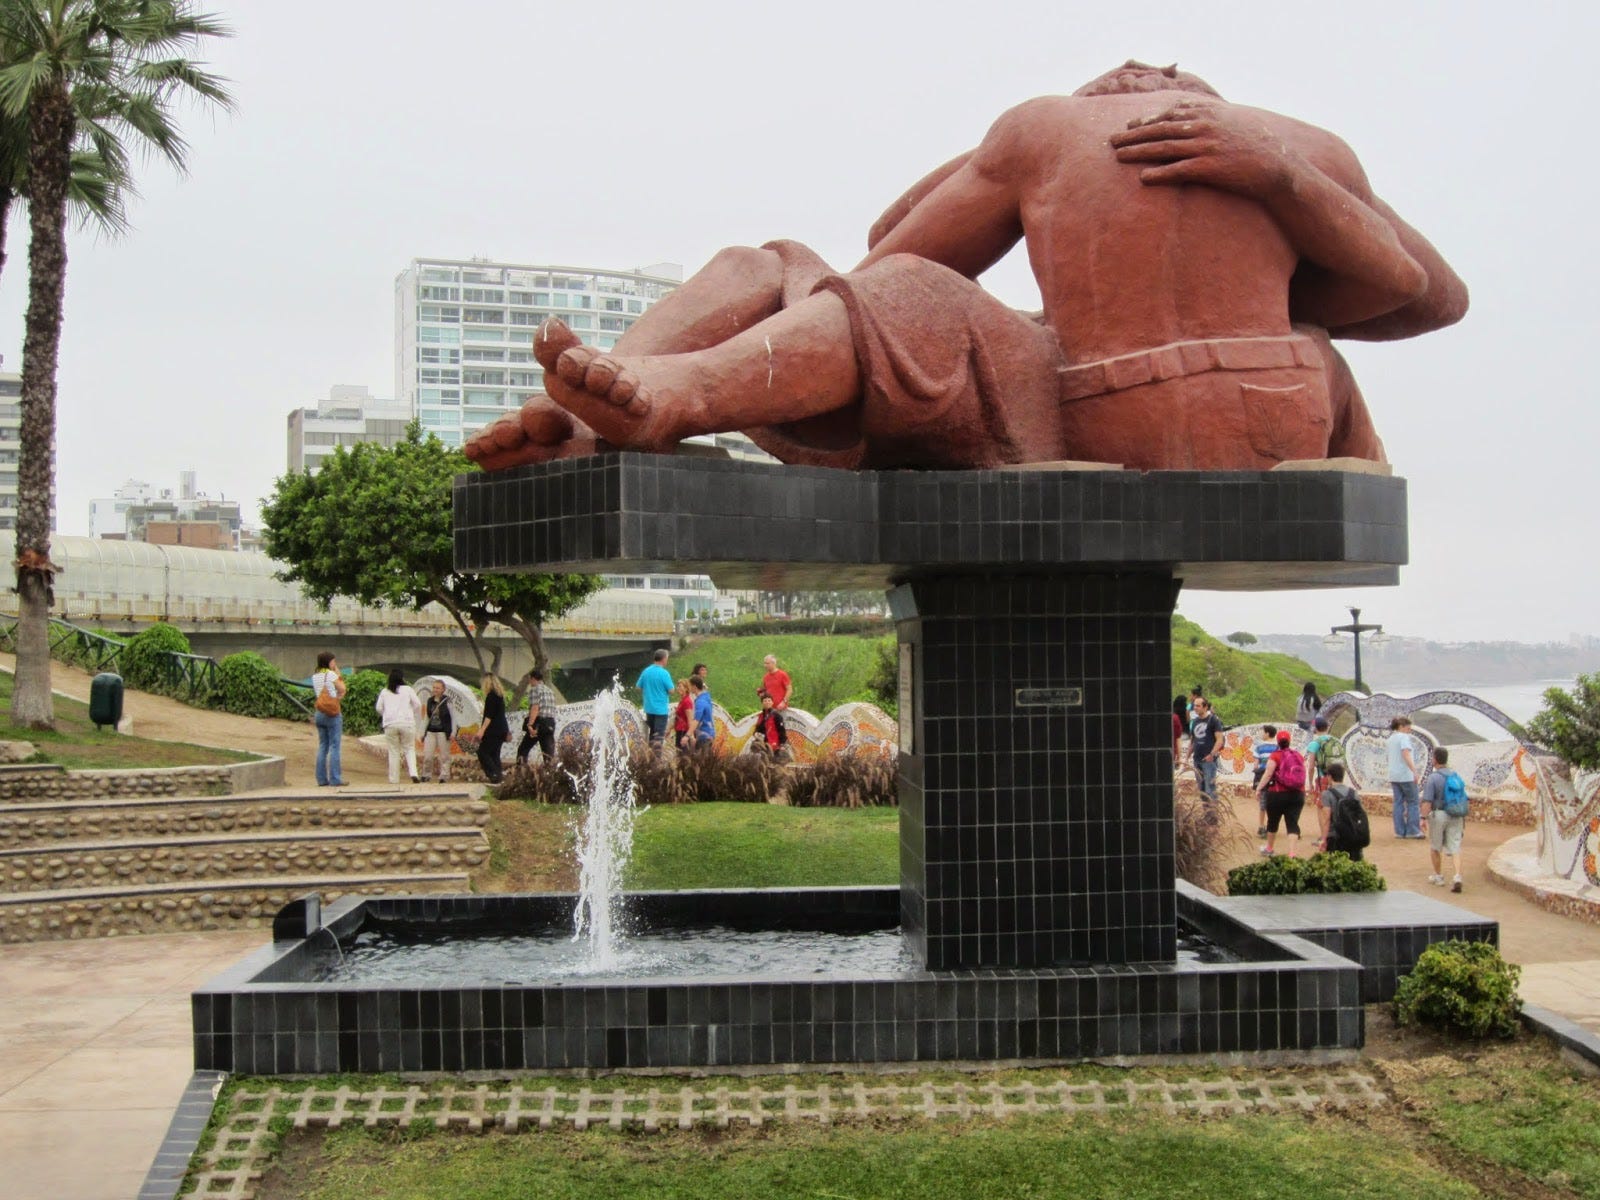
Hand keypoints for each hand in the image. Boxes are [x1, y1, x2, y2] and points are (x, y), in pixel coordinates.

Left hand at [1109, 98, 1300, 197]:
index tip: (1130, 124)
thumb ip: (1211, 116)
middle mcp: (1204, 126)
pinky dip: (1159, 173)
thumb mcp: (1234, 121)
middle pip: (1160, 129)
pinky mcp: (1210, 167)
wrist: (1278, 166)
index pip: (1170, 113)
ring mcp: (1206, 146)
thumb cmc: (1257, 145)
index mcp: (1209, 113)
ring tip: (1118, 156)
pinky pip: (1178, 170)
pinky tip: (1143, 178)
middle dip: (1133, 134)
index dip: (1147, 119)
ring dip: (1139, 152)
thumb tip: (1192, 113)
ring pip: (1164, 147)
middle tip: (1111, 141)